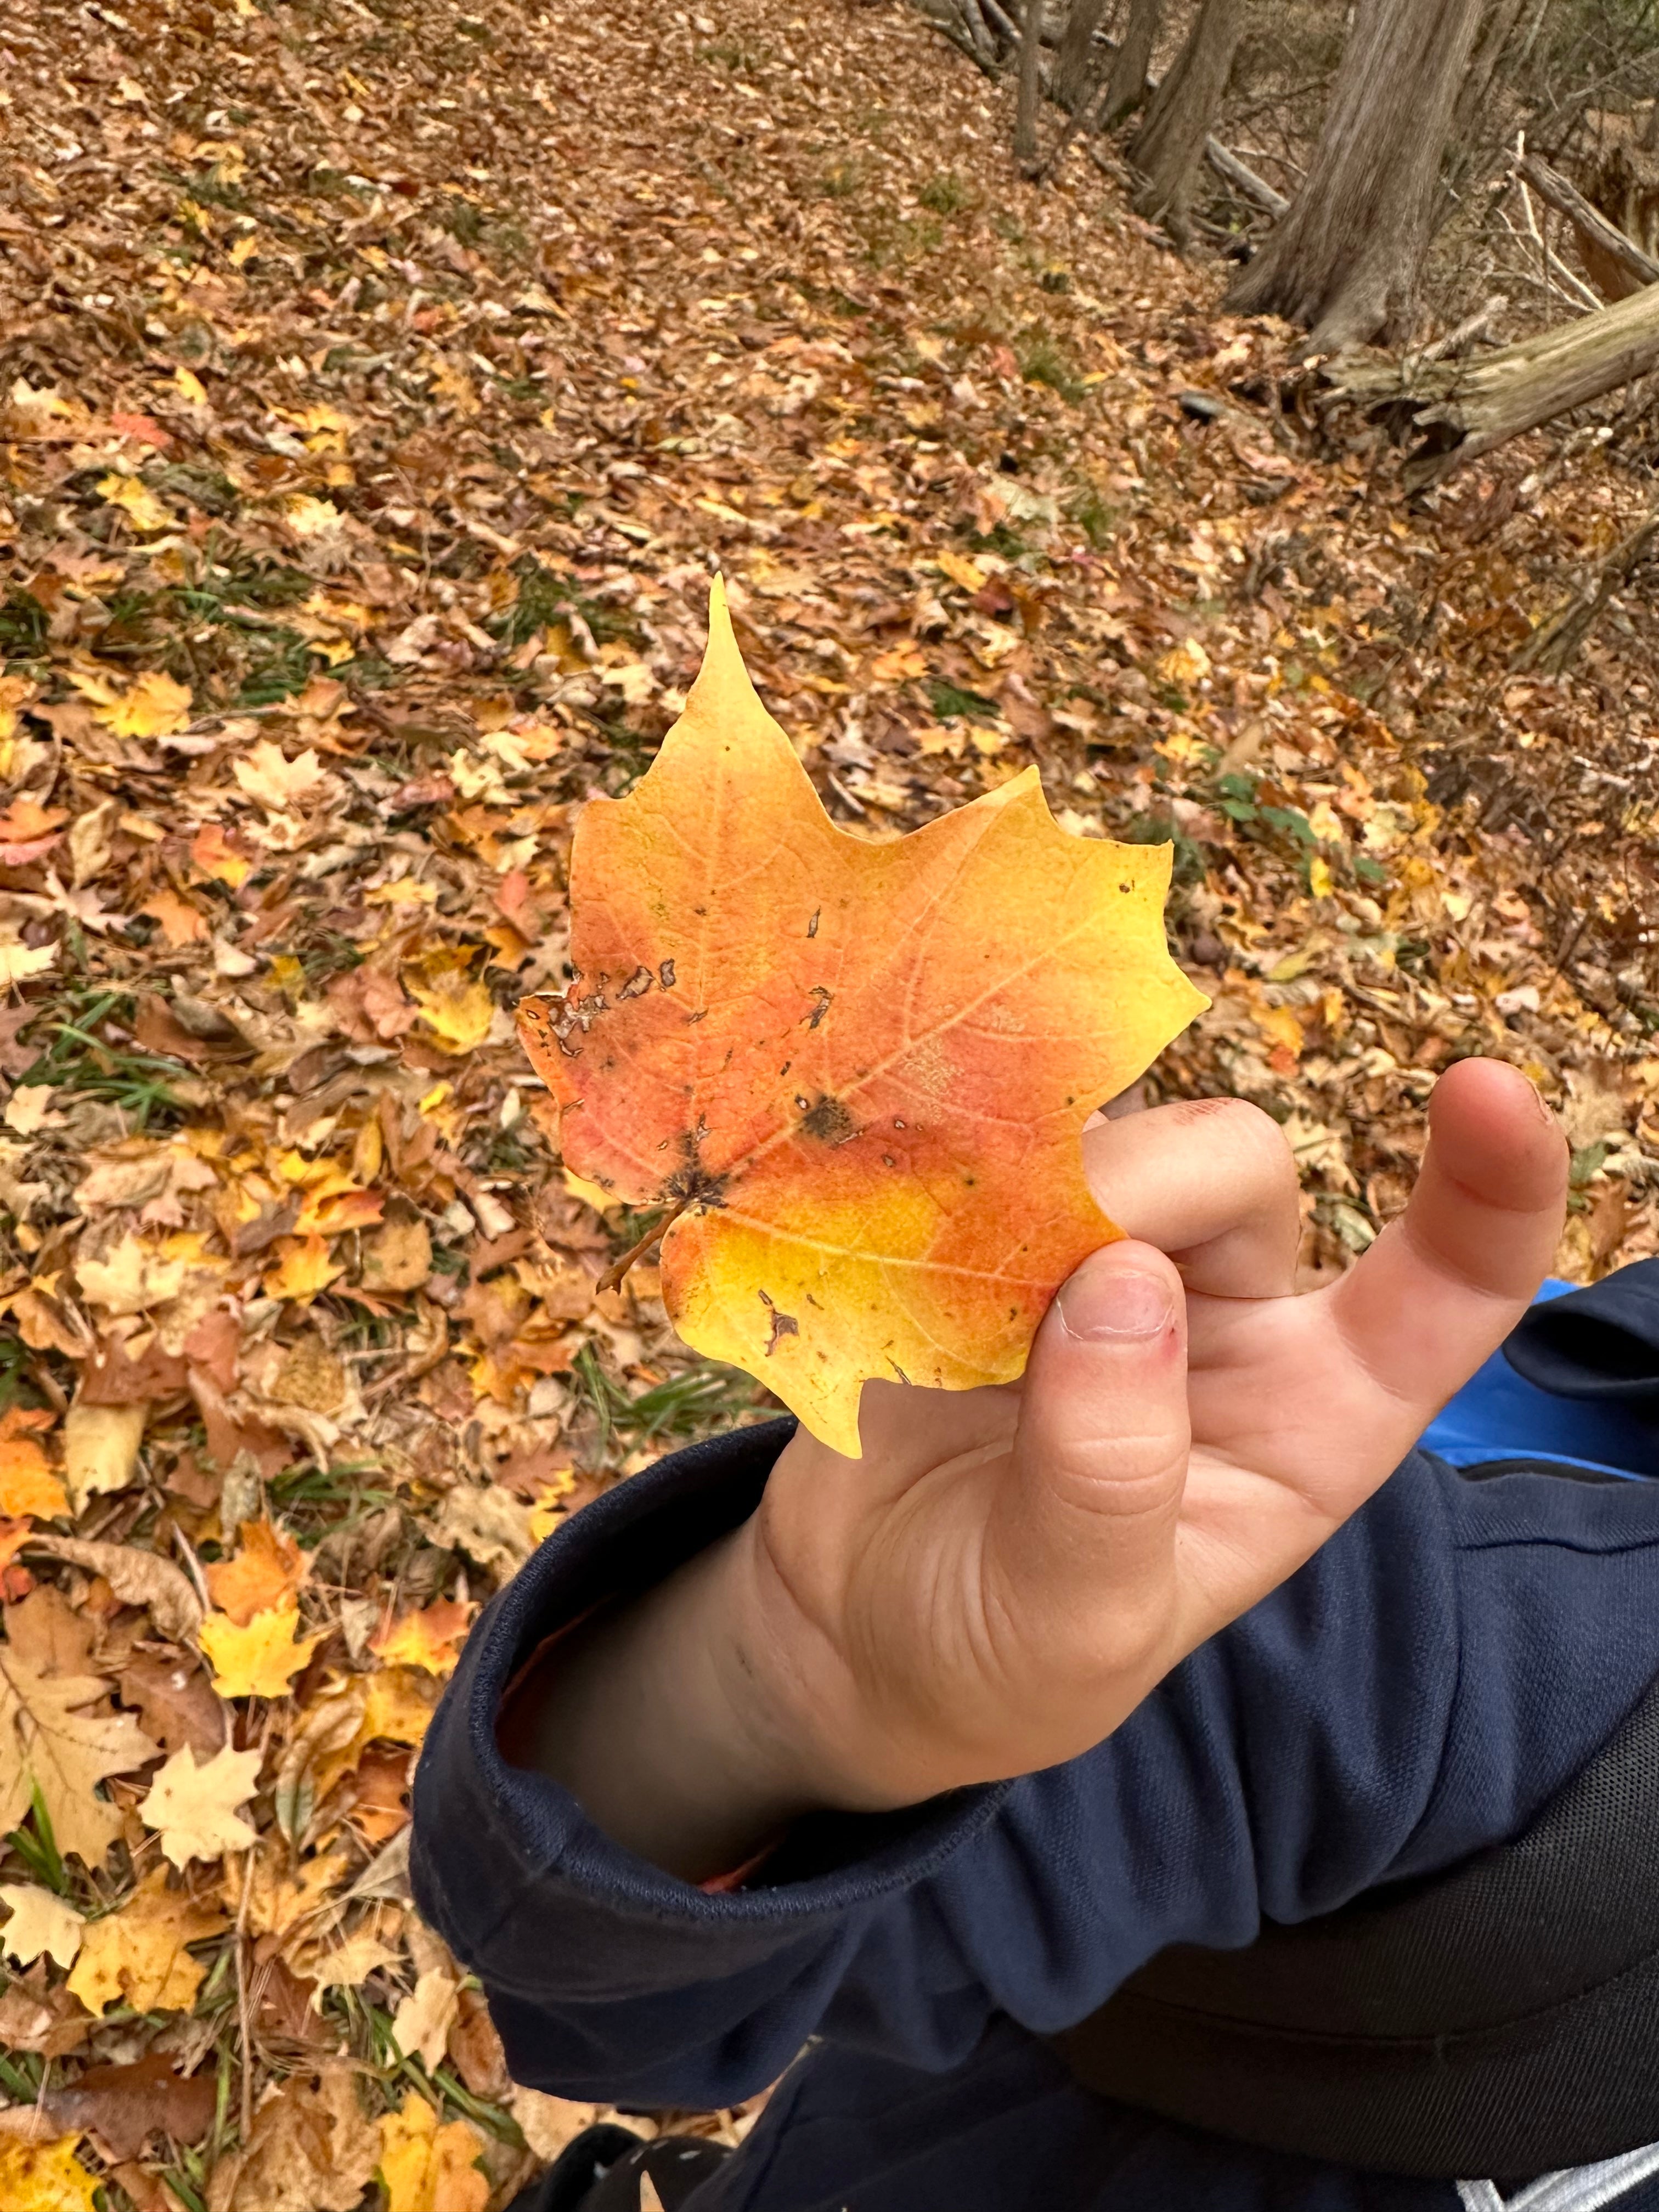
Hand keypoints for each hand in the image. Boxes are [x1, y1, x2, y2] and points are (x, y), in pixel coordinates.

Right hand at [513, 1059, 1565, 1877]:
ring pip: (1110, 1135)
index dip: (1492, 1185)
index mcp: (1307, 1417)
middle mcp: (1227, 1313)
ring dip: (1021, 1189)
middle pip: (1238, 1169)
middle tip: (1013, 1280)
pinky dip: (945, 1161)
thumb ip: (1109, 1478)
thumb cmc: (997, 1649)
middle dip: (1139, 1197)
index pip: (1447, 1287)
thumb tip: (1123, 1283)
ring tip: (931, 1297)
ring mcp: (1104, 1253)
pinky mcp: (991, 1222)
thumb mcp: (1071, 1622)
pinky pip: (990, 1135)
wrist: (843, 1624)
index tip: (1483, 1087)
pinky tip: (892, 1233)